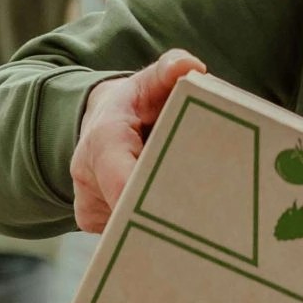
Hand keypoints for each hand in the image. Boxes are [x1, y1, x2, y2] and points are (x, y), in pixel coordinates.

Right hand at [71, 50, 207, 232]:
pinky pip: (128, 235)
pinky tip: (183, 227)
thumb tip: (189, 67)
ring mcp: (89, 205)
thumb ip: (170, 71)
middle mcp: (87, 177)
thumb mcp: (152, 82)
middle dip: (169, 219)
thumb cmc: (137, 102)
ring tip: (203, 223)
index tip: (186, 210)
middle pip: (130, 211)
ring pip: (131, 228)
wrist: (103, 123)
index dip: (150, 197)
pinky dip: (156, 232)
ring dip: (165, 226)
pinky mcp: (97, 223)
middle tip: (214, 228)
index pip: (121, 178)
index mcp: (103, 142)